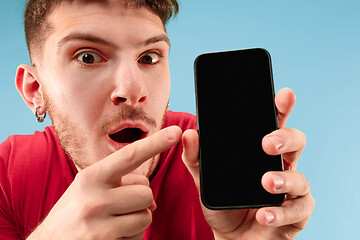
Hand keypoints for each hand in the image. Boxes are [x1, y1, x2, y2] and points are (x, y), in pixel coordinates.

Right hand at [27, 126, 181, 239]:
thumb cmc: (72, 213)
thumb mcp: (87, 188)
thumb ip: (119, 184)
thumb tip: (152, 200)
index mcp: (90, 177)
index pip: (130, 155)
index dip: (155, 143)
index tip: (176, 132)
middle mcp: (94, 198)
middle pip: (146, 191)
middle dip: (139, 199)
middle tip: (117, 206)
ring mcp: (100, 224)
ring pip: (146, 214)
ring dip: (137, 219)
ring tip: (114, 222)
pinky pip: (139, 236)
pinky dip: (132, 236)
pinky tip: (112, 236)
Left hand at [182, 88, 314, 239]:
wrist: (230, 237)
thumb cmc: (224, 203)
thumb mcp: (205, 179)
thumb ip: (196, 158)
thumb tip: (188, 134)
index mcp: (261, 152)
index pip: (273, 125)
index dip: (281, 109)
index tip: (283, 94)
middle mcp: (280, 166)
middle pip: (295, 142)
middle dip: (286, 137)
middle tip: (267, 143)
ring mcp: (291, 190)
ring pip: (300, 177)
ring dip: (284, 179)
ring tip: (266, 182)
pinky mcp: (295, 215)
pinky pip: (298, 210)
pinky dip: (281, 212)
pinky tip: (264, 215)